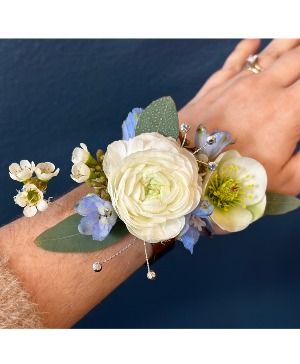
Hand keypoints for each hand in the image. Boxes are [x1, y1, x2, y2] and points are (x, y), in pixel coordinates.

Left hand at [178, 39, 299, 195]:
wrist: (184, 164)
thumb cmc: (231, 174)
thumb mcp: (282, 179)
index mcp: (287, 110)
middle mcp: (265, 88)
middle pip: (298, 57)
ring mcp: (238, 83)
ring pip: (272, 51)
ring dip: (290, 42)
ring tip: (298, 37)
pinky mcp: (216, 85)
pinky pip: (235, 59)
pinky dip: (247, 48)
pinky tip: (254, 41)